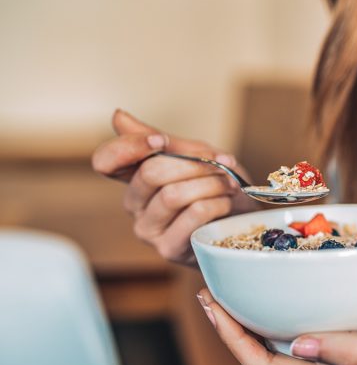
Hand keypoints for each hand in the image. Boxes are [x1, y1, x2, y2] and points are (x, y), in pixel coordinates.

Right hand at [92, 109, 257, 265]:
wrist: (242, 221)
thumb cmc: (216, 187)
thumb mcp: (194, 155)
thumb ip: (161, 139)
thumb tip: (117, 116)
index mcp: (134, 178)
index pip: (105, 161)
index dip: (129, 147)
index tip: (161, 141)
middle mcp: (134, 205)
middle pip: (150, 173)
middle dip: (193, 164)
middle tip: (221, 164)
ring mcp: (148, 229)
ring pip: (173, 194)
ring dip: (210, 183)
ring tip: (228, 184)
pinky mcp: (168, 249)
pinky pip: (193, 214)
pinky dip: (217, 202)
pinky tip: (226, 203)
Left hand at [196, 289, 356, 364]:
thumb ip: (355, 351)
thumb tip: (298, 346)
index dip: (233, 341)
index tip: (213, 306)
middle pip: (262, 355)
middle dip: (230, 328)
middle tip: (209, 291)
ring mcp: (332, 349)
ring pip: (275, 341)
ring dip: (247, 318)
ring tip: (228, 288)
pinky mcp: (342, 330)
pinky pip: (296, 323)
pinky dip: (274, 306)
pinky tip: (270, 284)